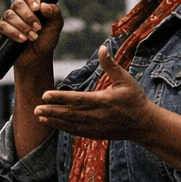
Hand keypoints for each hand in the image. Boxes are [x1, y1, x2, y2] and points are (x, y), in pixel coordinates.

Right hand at [0, 0, 64, 70]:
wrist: (38, 57)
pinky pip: (3, 26)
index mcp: (32, 5)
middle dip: (29, 17)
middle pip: (17, 3)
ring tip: (33, 36)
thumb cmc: (46, 40)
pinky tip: (23, 39)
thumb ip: (54, 12)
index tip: (37, 8)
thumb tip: (44, 6)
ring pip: (10, 15)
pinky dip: (14, 33)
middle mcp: (19, 10)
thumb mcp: (56, 25)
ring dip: (23, 26)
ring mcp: (9, 20)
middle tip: (38, 27)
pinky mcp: (2, 31)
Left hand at [33, 45, 156, 140]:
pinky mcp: (95, 134)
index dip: (61, 97)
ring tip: (39, 116)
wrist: (144, 124)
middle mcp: (98, 115)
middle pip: (71, 114)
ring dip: (54, 120)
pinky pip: (76, 131)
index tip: (45, 95)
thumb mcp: (126, 80)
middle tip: (36, 109)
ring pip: (71, 124)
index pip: (78, 99)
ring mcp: (96, 127)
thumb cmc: (135, 99)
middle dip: (52, 111)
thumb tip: (102, 48)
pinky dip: (63, 128)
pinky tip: (52, 123)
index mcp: (104, 101)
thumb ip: (111, 65)